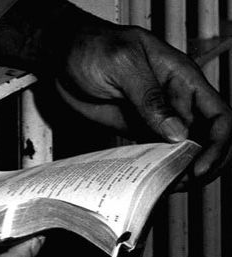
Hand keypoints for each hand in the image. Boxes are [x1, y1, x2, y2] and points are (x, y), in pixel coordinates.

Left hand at [53, 18, 231, 187]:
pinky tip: (147, 180)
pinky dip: (154, 168)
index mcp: (181, 78)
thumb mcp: (124, 65)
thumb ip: (150, 98)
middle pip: (204, 139)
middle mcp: (174, 100)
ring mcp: (154, 116)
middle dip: (198, 164)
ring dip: (176, 171)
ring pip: (179, 150)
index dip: (217, 143)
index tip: (198, 166)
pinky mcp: (135, 128)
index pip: (217, 115)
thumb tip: (177, 132)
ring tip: (163, 187)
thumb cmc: (93, 48)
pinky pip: (153, 152)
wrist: (63, 56)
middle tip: (179, 183)